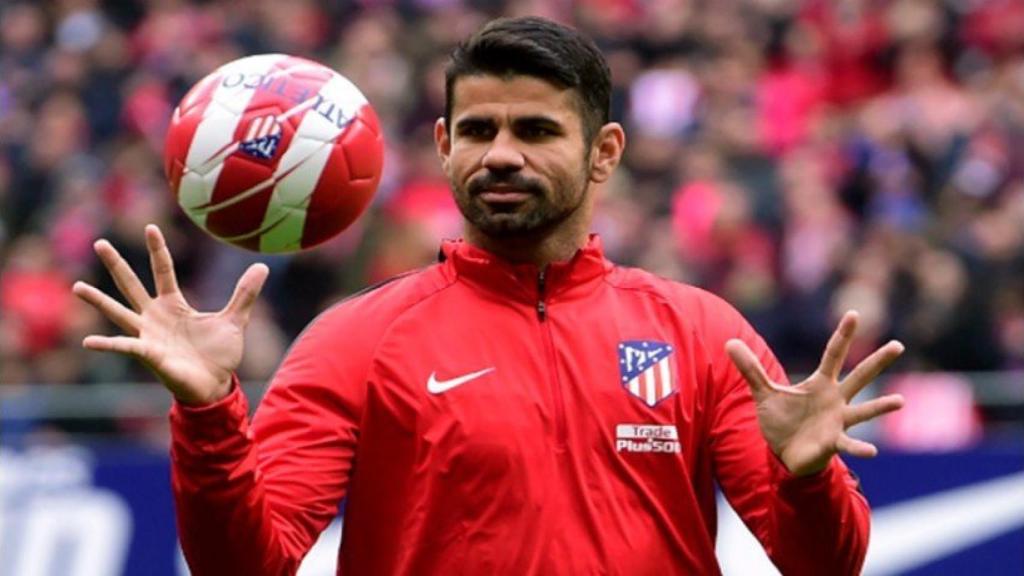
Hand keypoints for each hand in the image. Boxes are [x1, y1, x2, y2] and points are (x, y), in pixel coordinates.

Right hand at [73, 224, 268, 404]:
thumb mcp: (236, 319)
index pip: (163, 270)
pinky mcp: (149, 355)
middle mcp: (155, 317)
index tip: (150, 227)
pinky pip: (126, 347)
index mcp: (174, 305)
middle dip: (117, 265)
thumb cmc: (220, 355)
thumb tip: (263, 266)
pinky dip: (109, 344)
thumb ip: (245, 293)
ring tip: (77, 286)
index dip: (157, 249)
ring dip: (99, 300)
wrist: (216, 386)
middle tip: (100, 242)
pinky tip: (89, 341)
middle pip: (132, 285)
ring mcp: (148, 335)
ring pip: (119, 313)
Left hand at [725, 311, 904, 475]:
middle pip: (859, 376)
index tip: (853, 313)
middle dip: (877, 361)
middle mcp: (835, 399)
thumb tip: (730, 342)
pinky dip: (859, 448)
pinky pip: (849, 445)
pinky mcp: (834, 443)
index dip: (843, 335)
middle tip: (898, 345)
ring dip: (881, 407)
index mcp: (820, 384)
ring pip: (864, 411)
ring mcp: (838, 421)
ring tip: (899, 401)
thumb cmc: (782, 421)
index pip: (834, 354)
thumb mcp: (764, 392)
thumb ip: (750, 368)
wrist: (786, 453)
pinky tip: (871, 451)